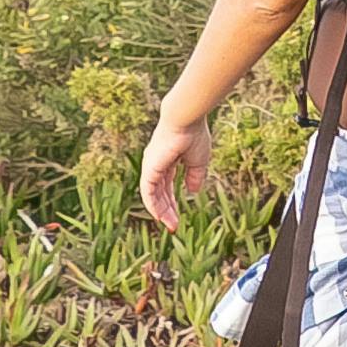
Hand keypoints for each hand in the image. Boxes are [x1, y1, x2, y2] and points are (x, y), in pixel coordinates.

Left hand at [140, 110, 213, 228]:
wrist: (187, 121)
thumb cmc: (194, 135)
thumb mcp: (198, 161)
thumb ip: (195, 176)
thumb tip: (193, 191)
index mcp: (167, 159)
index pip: (167, 185)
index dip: (172, 201)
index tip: (178, 216)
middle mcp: (156, 163)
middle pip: (159, 192)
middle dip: (167, 209)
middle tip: (174, 225)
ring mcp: (151, 166)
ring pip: (152, 194)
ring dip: (161, 211)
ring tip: (171, 225)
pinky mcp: (149, 168)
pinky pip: (148, 192)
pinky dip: (153, 205)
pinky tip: (159, 216)